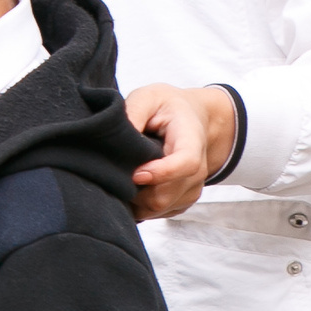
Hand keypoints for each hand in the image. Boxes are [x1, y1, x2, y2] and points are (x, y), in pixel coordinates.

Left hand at [124, 82, 237, 220]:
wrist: (192, 118)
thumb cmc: (168, 107)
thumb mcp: (149, 97)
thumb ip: (133, 112)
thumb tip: (115, 136)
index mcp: (192, 140)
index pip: (186, 163)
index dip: (161, 173)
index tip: (135, 174)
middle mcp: (198, 170)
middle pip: (166, 194)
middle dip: (135, 190)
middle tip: (112, 172)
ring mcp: (191, 189)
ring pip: (159, 208)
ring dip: (134, 198)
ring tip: (120, 176)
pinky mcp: (182, 201)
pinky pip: (157, 213)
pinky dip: (139, 205)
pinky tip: (130, 185)